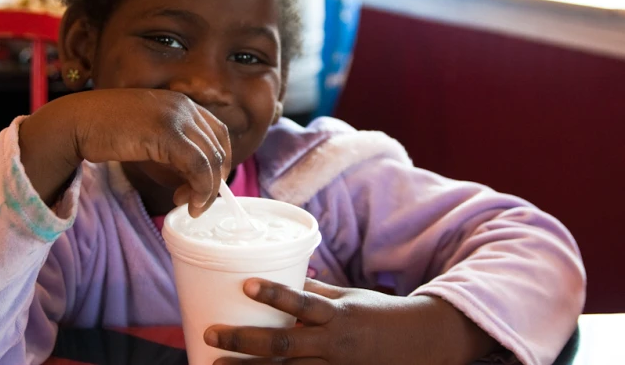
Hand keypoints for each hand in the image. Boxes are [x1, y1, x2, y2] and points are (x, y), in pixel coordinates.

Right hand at [19, 89, 230, 214]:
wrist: (77, 121)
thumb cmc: (107, 131)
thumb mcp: (149, 134)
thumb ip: (172, 146)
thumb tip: (194, 177)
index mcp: (182, 103)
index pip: (219, 133)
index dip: (218, 162)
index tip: (205, 185)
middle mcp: (184, 106)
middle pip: (219, 147)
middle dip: (213, 179)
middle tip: (195, 201)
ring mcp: (177, 117)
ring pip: (210, 159)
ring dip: (206, 189)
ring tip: (189, 206)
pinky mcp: (166, 133)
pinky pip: (197, 166)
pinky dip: (199, 188)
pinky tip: (185, 202)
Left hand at [204, 278, 497, 364]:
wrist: (417, 346)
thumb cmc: (380, 315)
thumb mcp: (350, 297)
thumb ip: (317, 290)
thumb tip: (287, 272)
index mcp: (337, 316)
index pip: (302, 302)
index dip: (274, 294)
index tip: (246, 283)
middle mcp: (332, 345)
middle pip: (282, 345)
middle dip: (244, 340)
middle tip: (210, 333)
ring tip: (216, 363)